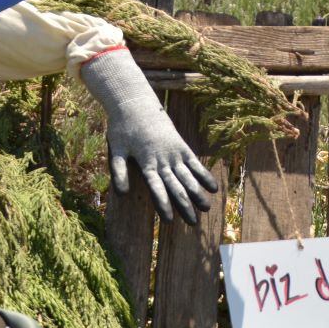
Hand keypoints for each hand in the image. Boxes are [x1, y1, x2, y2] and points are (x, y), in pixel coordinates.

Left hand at [80, 51, 218, 223]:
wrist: (136, 103)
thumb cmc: (122, 128)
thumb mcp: (116, 149)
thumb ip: (119, 171)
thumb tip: (120, 193)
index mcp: (147, 162)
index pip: (157, 188)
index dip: (163, 204)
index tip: (169, 221)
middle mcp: (163, 160)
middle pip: (176, 186)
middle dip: (185, 205)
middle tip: (193, 224)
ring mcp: (174, 153)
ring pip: (188, 177)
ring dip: (198, 193)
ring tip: (206, 209)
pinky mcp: (181, 146)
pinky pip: (194, 163)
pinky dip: (203, 175)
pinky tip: (213, 187)